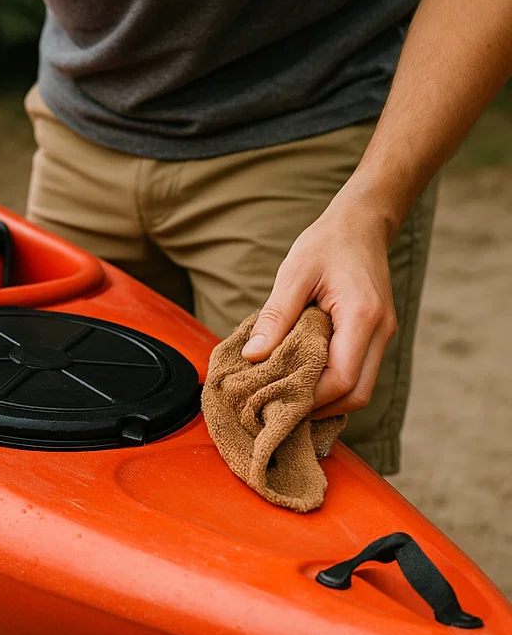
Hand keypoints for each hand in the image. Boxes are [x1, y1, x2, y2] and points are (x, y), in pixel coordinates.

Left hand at [240, 187, 396, 417]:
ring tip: (288, 399)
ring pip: (360, 389)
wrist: (361, 224)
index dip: (310, 398)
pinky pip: (359, 374)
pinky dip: (333, 386)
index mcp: (362, 316)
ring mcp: (382, 336)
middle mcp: (380, 331)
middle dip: (320, 408)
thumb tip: (253, 356)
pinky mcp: (375, 336)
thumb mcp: (294, 274)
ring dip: (327, 400)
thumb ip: (276, 317)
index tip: (275, 401)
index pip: (341, 378)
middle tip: (280, 409)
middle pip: (357, 394)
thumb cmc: (326, 244)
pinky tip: (304, 382)